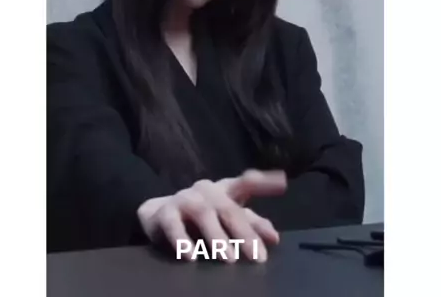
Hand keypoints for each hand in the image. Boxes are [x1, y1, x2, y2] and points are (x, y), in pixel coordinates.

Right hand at [137, 169, 286, 262]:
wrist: (159, 215)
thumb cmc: (201, 217)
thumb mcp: (227, 219)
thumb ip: (251, 225)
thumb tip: (274, 237)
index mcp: (224, 190)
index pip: (245, 183)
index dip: (263, 182)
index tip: (282, 182)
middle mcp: (206, 191)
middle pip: (228, 207)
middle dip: (243, 232)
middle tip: (255, 256)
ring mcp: (185, 198)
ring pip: (203, 213)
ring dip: (217, 236)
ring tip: (229, 259)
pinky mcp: (164, 212)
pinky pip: (173, 224)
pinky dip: (182, 240)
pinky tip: (191, 256)